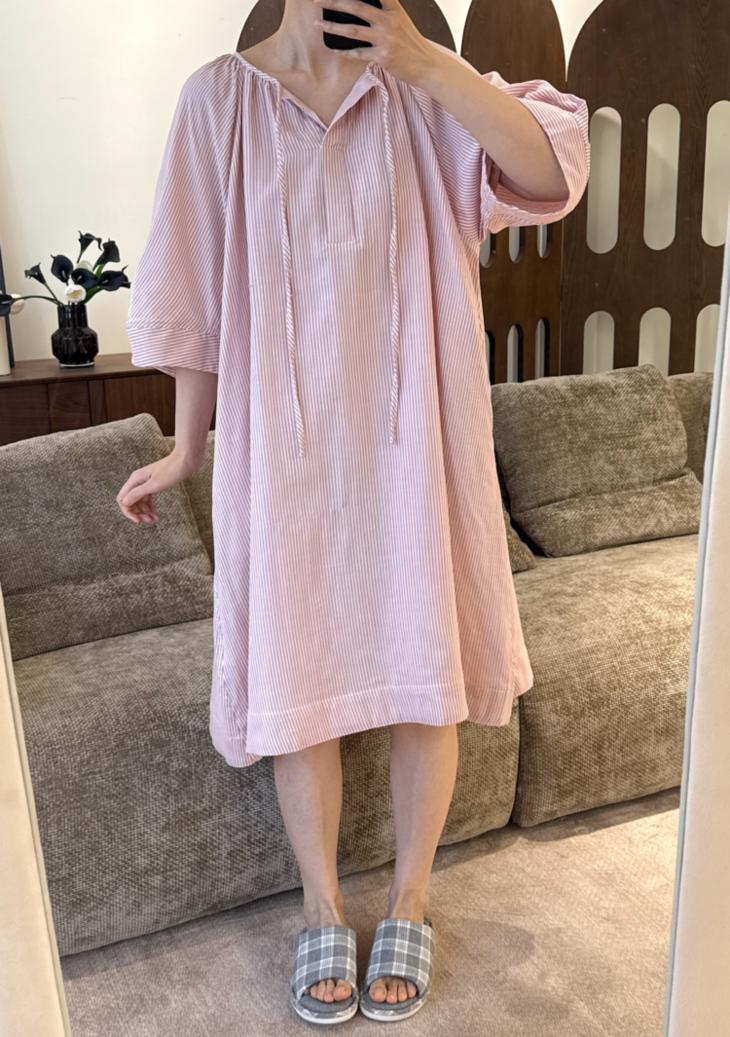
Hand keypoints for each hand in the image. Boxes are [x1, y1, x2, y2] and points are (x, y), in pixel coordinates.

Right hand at [117, 449, 200, 524]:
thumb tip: (124, 502)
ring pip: (140, 501)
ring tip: (155, 519)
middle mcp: (138, 481)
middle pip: (131, 501)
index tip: (138, 521)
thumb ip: (137, 493)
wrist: (186, 460)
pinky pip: (148, 498)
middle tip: (149, 521)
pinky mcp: (154, 484)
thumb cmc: (171, 471)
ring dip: (145, 512)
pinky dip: (150, 507)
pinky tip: (156, 514)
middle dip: (138, 513)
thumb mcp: (154, 485)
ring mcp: (146, 482)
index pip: (123, 499)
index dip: (128, 512)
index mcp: (135, 480)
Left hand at [312, 0, 433, 83]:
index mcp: (393, 8)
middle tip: (318, 0)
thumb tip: (358, 8)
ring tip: (318, 25)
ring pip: (353, 30)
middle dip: (334, 2)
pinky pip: (358, 53)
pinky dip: (344, 51)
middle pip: (356, 7)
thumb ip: (382, 10)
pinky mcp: (383, 56)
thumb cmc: (410, 42)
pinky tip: (335, 49)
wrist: (426, 64)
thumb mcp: (400, 19)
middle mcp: (388, 20)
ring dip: (332, 27)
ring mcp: (385, 39)